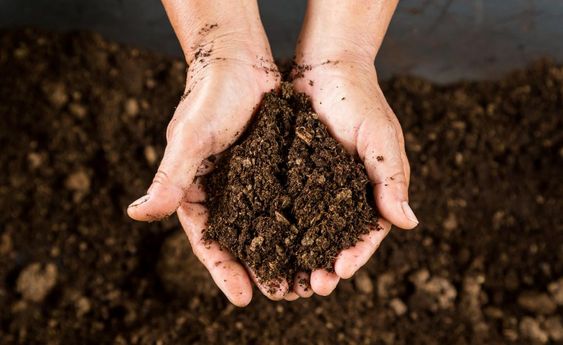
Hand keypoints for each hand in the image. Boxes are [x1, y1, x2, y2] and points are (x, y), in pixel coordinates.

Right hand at [127, 18, 287, 304]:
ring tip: (303, 277)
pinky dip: (299, 221)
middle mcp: (223, 191)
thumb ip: (169, 178)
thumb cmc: (209, 97)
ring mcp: (250, 180)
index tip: (244, 299)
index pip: (208, 240)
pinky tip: (318, 238)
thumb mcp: (190, 139)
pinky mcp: (273, 167)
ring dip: (283, 251)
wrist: (239, 58)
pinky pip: (286, 199)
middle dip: (259, 269)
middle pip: (240, 240)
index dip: (224, 270)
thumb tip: (136, 215)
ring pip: (267, 225)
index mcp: (195, 191)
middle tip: (282, 295)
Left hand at [291, 58, 417, 295]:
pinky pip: (284, 205)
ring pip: (308, 230)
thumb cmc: (359, 99)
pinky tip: (265, 245)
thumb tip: (408, 222)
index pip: (367, 231)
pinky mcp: (290, 175)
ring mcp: (315, 186)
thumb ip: (391, 178)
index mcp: (371, 189)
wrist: (324, 67)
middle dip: (325, 264)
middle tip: (312, 286)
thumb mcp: (380, 138)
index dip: (356, 254)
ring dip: (300, 255)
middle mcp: (342, 193)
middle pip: (336, 238)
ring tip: (288, 278)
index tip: (340, 272)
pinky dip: (278, 228)